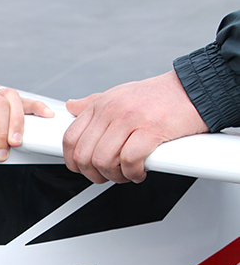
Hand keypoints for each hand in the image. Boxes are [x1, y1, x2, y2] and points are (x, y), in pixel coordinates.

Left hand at [63, 71, 208, 182]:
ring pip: (104, 161)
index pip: (70, 138)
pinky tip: (139, 172)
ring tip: (126, 175)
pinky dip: (132, 173)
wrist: (195, 88)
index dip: (72, 161)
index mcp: (101, 105)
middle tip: (107, 176)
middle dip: (94, 173)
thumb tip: (71, 107)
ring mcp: (130, 120)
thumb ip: (93, 103)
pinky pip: (129, 161)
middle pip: (85, 155)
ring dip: (114, 176)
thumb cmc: (159, 95)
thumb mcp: (119, 94)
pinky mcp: (151, 130)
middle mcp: (112, 111)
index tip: (82, 170)